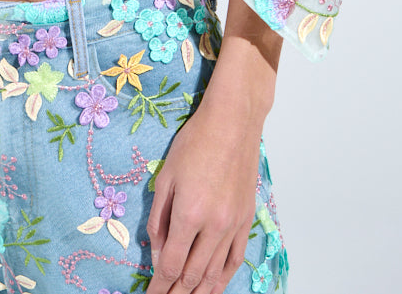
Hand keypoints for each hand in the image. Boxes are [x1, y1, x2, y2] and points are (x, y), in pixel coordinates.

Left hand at [146, 95, 260, 293]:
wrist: (232, 124)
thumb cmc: (195, 142)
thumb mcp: (166, 176)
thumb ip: (159, 218)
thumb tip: (156, 252)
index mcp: (189, 214)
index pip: (171, 263)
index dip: (159, 284)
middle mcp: (213, 225)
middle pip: (193, 274)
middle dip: (177, 293)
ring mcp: (233, 225)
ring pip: (215, 272)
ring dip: (200, 291)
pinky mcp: (246, 220)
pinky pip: (235, 258)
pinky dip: (223, 277)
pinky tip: (214, 286)